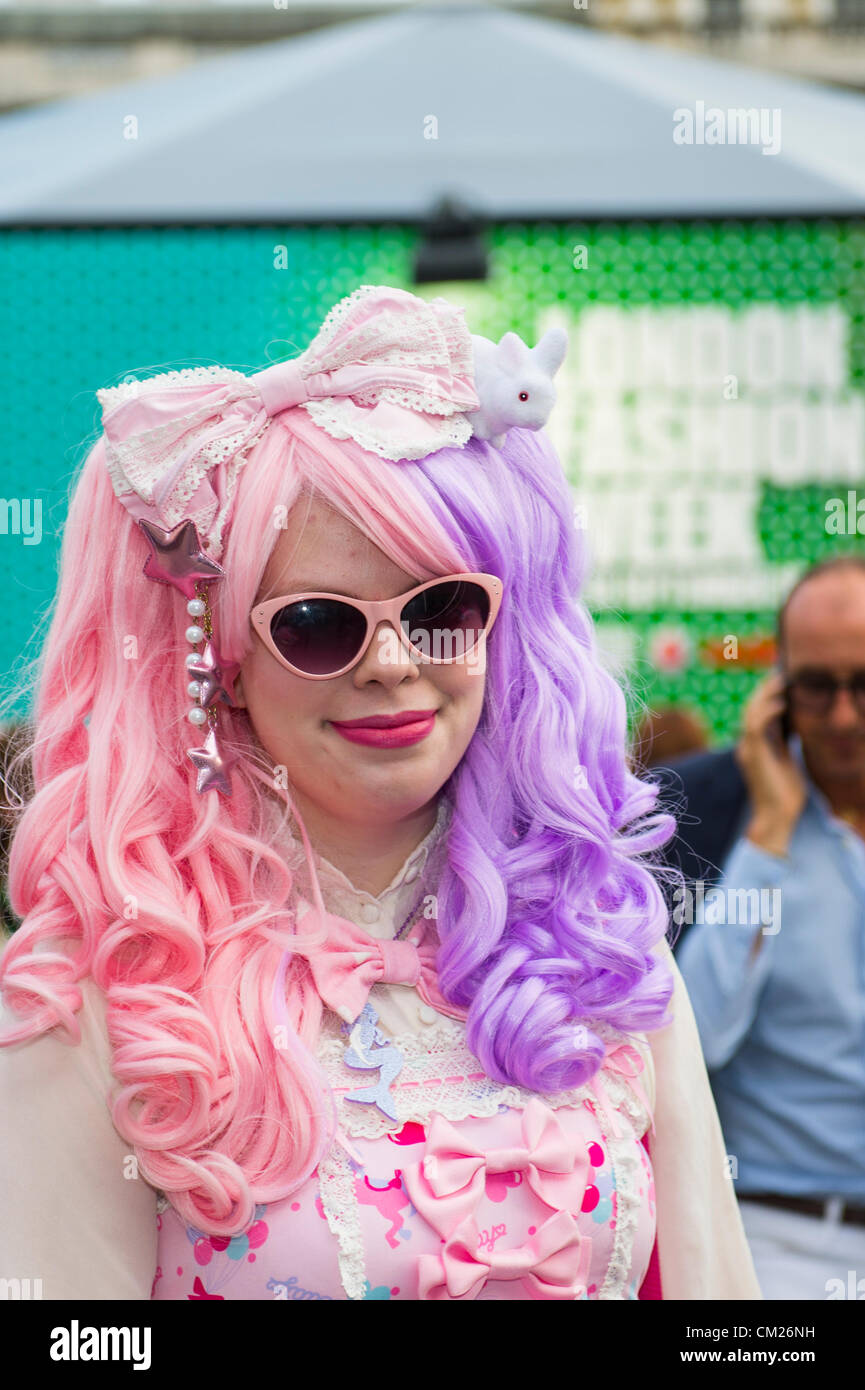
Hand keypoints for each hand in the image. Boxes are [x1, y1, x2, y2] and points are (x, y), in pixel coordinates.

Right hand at [735, 673, 806, 857]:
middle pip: (750, 709)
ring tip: (779, 682)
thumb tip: (793, 724)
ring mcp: (747, 749)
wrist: (778, 816)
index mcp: (754, 747)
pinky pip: (755, 725)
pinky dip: (767, 711)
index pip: (755, 714)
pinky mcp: (753, 754)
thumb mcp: (788, 761)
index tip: (779, 681)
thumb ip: (786, 743)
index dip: (764, 696)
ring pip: (749, 713)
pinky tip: (781, 704)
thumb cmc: (785, 794)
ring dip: (764, 695)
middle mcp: (747, 745)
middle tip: (779, 674)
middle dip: (764, 690)